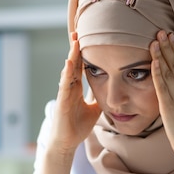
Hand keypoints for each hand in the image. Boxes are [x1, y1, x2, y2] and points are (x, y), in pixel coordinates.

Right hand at [49, 33, 100, 153]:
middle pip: (74, 64)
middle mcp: (69, 88)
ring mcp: (64, 93)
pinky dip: (67, 73)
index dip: (84, 53)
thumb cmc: (77, 126)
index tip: (88, 39)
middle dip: (76, 48)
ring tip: (74, 41)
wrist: (67, 142)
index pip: (81, 67)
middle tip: (78, 31)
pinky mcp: (61, 101)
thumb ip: (100, 99)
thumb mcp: (94, 110)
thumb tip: (112, 92)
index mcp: (76, 89)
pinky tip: (69, 63)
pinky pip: (64, 85)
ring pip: (68, 71)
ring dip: (72, 56)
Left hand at [150, 31, 173, 173]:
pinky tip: (154, 61)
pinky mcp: (169, 107)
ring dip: (163, 54)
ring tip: (156, 39)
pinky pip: (163, 87)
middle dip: (169, 46)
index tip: (170, 36)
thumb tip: (171, 93)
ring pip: (170, 71)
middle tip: (162, 30)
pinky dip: (158, 72)